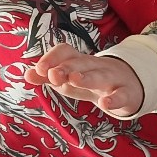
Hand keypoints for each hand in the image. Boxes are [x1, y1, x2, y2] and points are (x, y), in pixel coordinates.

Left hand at [25, 43, 143, 115]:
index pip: (65, 52)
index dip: (52, 58)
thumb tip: (26, 74)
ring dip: (87, 77)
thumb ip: (48, 78)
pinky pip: (121, 95)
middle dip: (66, 67)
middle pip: (80, 63)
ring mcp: (112, 79)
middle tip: (52, 75)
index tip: (39, 70)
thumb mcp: (70, 80)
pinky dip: (113, 99)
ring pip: (100, 76)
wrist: (130, 84)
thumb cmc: (93, 81)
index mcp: (79, 62)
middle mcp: (95, 67)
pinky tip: (104, 104)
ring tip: (74, 80)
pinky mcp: (127, 93)